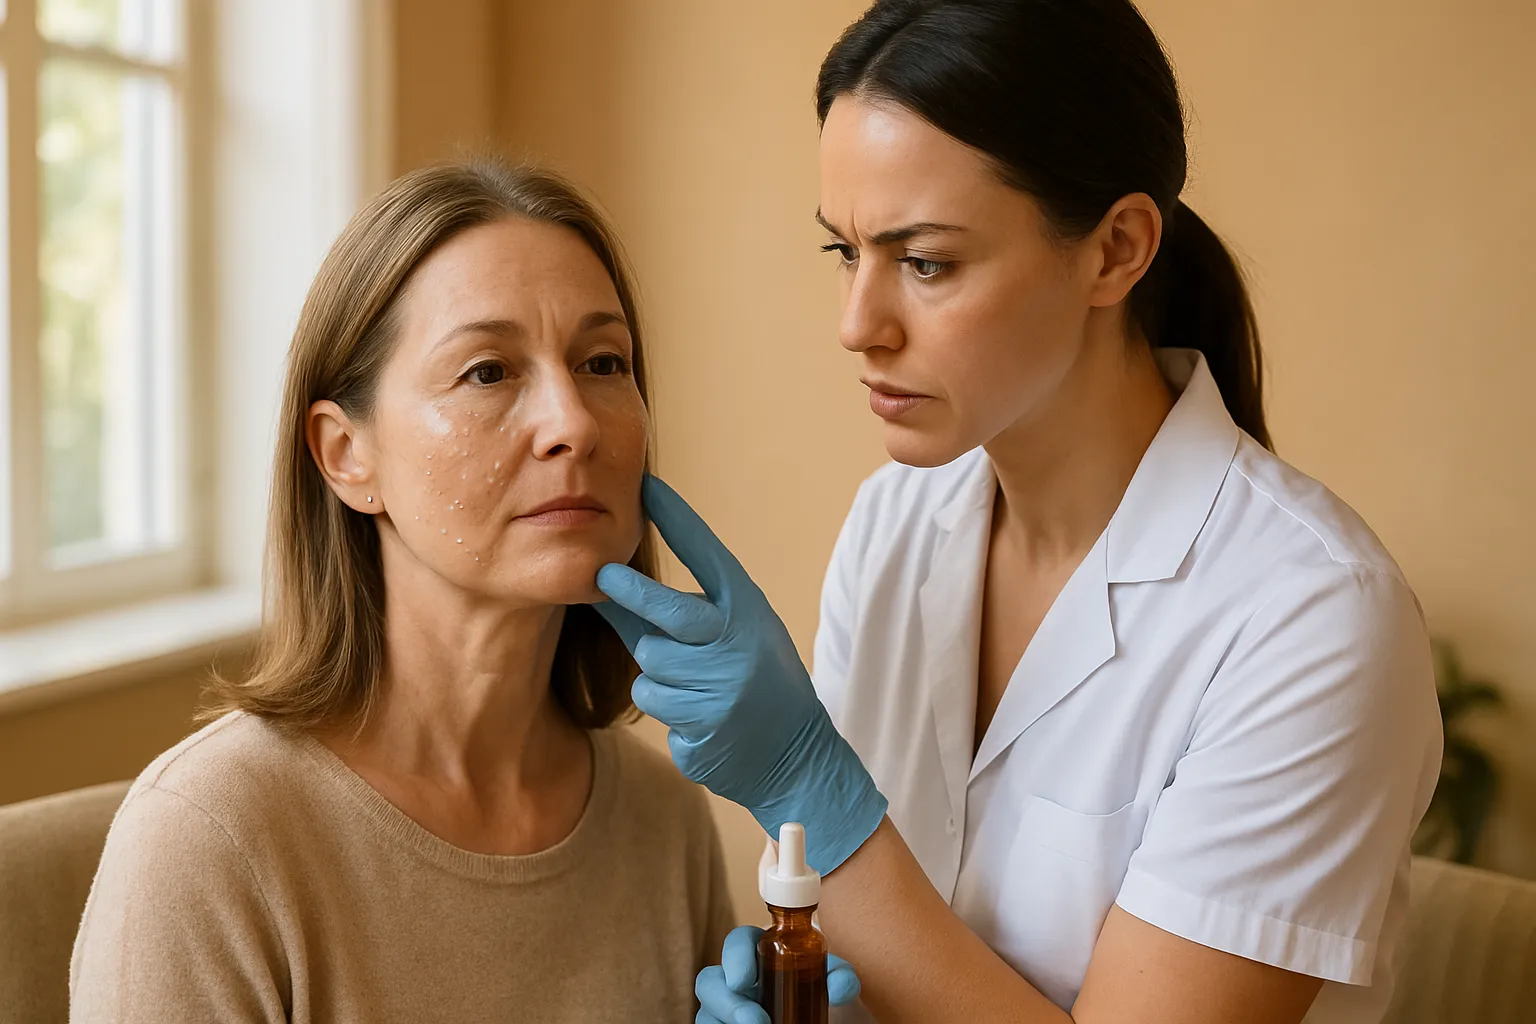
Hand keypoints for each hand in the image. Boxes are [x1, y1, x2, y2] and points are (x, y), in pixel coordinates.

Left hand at [594, 475, 886, 873]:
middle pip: (668, 611)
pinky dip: (667, 709)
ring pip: (650, 665)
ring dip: (658, 675)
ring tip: (694, 687)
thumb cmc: (756, 683)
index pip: (708, 554)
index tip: (648, 486)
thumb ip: (676, 615)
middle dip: (630, 592)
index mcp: (748, 611)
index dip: (678, 519)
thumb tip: (612, 582)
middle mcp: (738, 644)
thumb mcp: (734, 638)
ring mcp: (722, 687)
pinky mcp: (704, 725)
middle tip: (601, 574)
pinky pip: (654, 703)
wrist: (796, 757)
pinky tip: (699, 717)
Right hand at [695, 925, 861, 1023]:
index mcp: (760, 953)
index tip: (744, 979)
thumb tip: (838, 987)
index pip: (737, 942)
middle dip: (727, 1002)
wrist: (830, 1020)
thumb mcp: (835, 983)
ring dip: (723, 1022)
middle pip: (709, 981)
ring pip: (706, 1014)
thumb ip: (841, 977)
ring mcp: (729, 1010)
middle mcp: (738, 981)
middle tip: (757, 1021)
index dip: (734, 956)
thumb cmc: (824, 996)